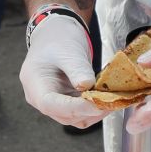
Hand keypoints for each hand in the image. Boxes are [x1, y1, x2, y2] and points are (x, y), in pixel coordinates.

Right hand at [19, 12, 105, 127]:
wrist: (57, 33)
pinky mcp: (67, 102)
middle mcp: (41, 99)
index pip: (51, 104)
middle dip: (89, 111)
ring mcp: (55, 102)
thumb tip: (88, 86)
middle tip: (114, 101)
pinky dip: (95, 108)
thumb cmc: (58, 39)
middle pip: (64, 115)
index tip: (98, 104)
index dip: (75, 108)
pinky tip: (110, 99)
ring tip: (115, 100)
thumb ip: (77, 69)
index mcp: (35, 84)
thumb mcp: (68, 50)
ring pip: (75, 118)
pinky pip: (81, 112)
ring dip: (95, 112)